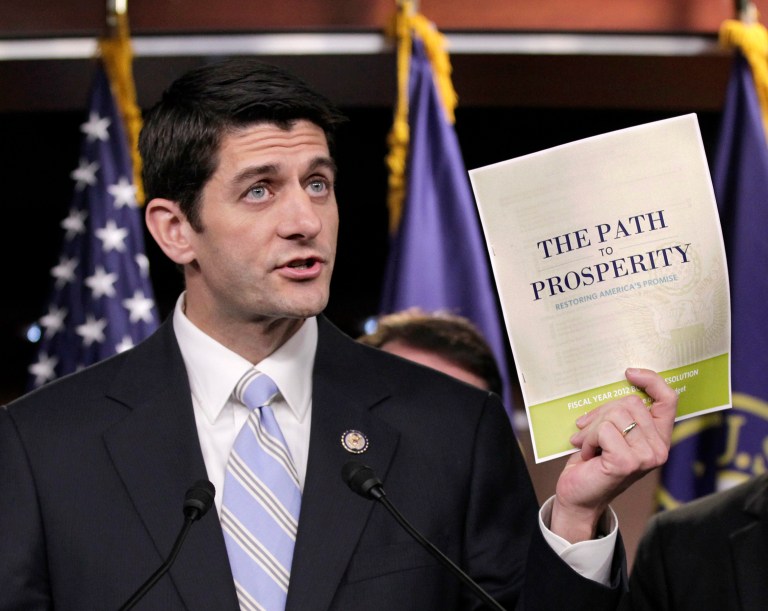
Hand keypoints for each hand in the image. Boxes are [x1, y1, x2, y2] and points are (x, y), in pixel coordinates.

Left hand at [549, 368, 676, 542]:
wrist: (579, 496)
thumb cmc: (594, 462)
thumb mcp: (613, 432)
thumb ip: (622, 414)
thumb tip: (618, 383)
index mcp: (659, 438)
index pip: (669, 400)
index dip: (651, 380)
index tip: (628, 373)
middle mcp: (659, 449)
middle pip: (631, 403)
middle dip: (603, 413)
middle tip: (589, 432)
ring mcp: (646, 457)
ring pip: (616, 414)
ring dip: (593, 428)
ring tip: (588, 445)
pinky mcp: (626, 462)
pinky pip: (604, 429)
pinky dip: (589, 438)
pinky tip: (588, 454)